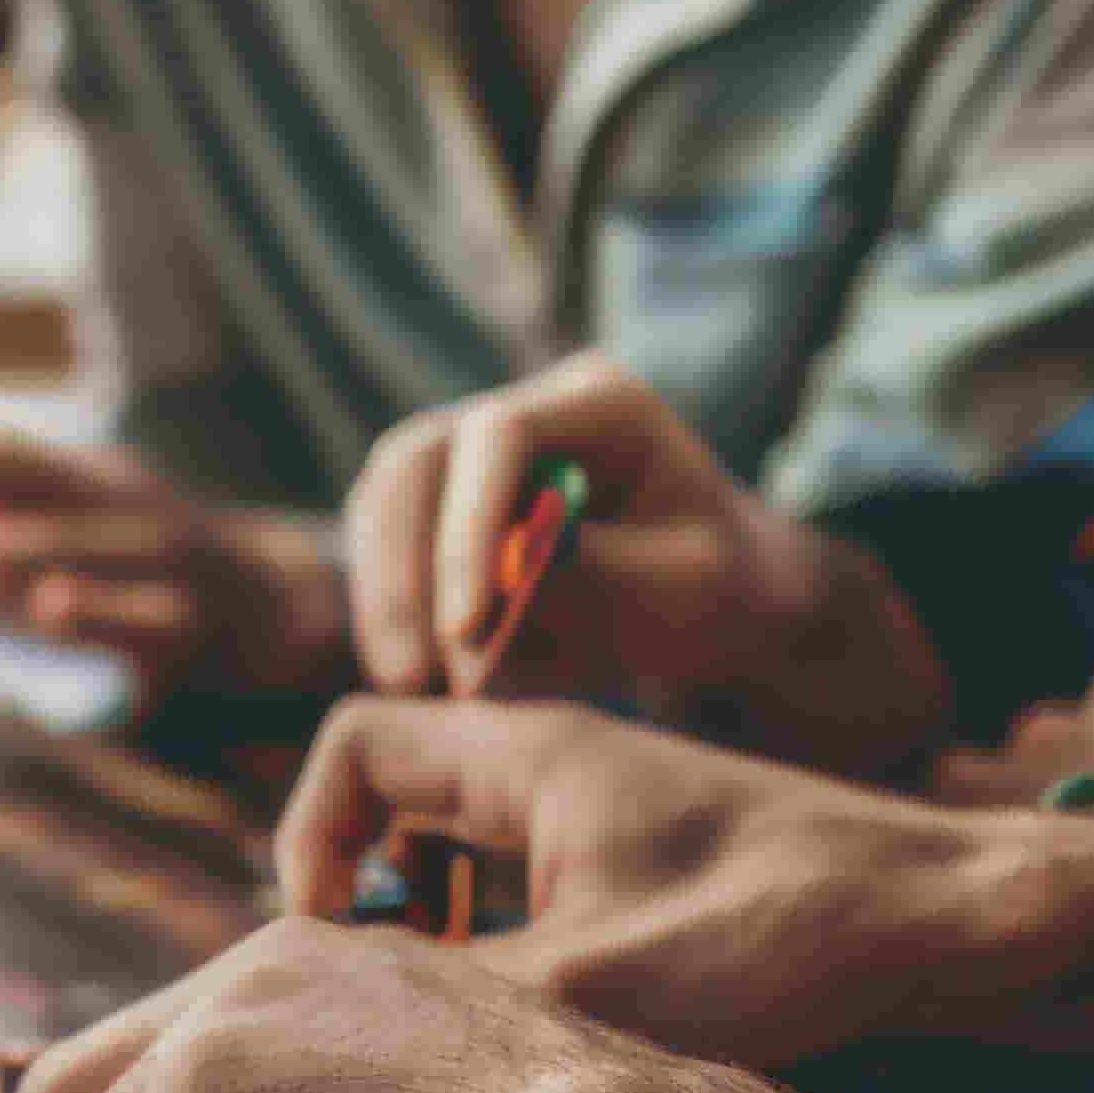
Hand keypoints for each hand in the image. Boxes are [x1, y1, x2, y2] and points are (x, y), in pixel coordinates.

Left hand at [0, 430, 345, 696]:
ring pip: (97, 539)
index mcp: (87, 478)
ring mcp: (169, 558)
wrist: (276, 613)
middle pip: (37, 475)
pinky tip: (54, 609)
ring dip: (28, 547)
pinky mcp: (198, 623)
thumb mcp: (73, 540)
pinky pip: (148, 612)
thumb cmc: (147, 582)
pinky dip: (99, 608)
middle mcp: (126, 503)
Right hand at [274, 697, 1093, 1092]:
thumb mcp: (590, 982)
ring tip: (460, 1027)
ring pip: (479, 855)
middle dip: (374, 898)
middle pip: (407, 799)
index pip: (360, 744)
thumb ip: (451, 1000)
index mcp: (533, 750)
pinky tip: (558, 1042)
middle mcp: (573, 764)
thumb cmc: (789, 933)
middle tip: (382, 998)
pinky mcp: (682, 868)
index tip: (329, 939)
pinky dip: (523, 955)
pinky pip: (549, 891)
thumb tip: (324, 1031)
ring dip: (448, 937)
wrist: (970, 920)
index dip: (316, 836)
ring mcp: (631, 813)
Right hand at [343, 354, 947, 779]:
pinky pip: (384, 549)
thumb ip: (598, 581)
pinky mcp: (438, 505)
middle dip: (402, 575)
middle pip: (415, 461)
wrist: (708, 598)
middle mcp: (522, 410)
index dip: (466, 527)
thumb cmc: (711, 591)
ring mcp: (470, 453)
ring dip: (385, 600)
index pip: (500, 436)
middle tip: (410, 680)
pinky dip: (390, 614)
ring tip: (413, 689)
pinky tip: (417, 677)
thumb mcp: (681, 594)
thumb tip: (496, 588)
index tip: (466, 630)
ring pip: (382, 504)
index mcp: (601, 404)